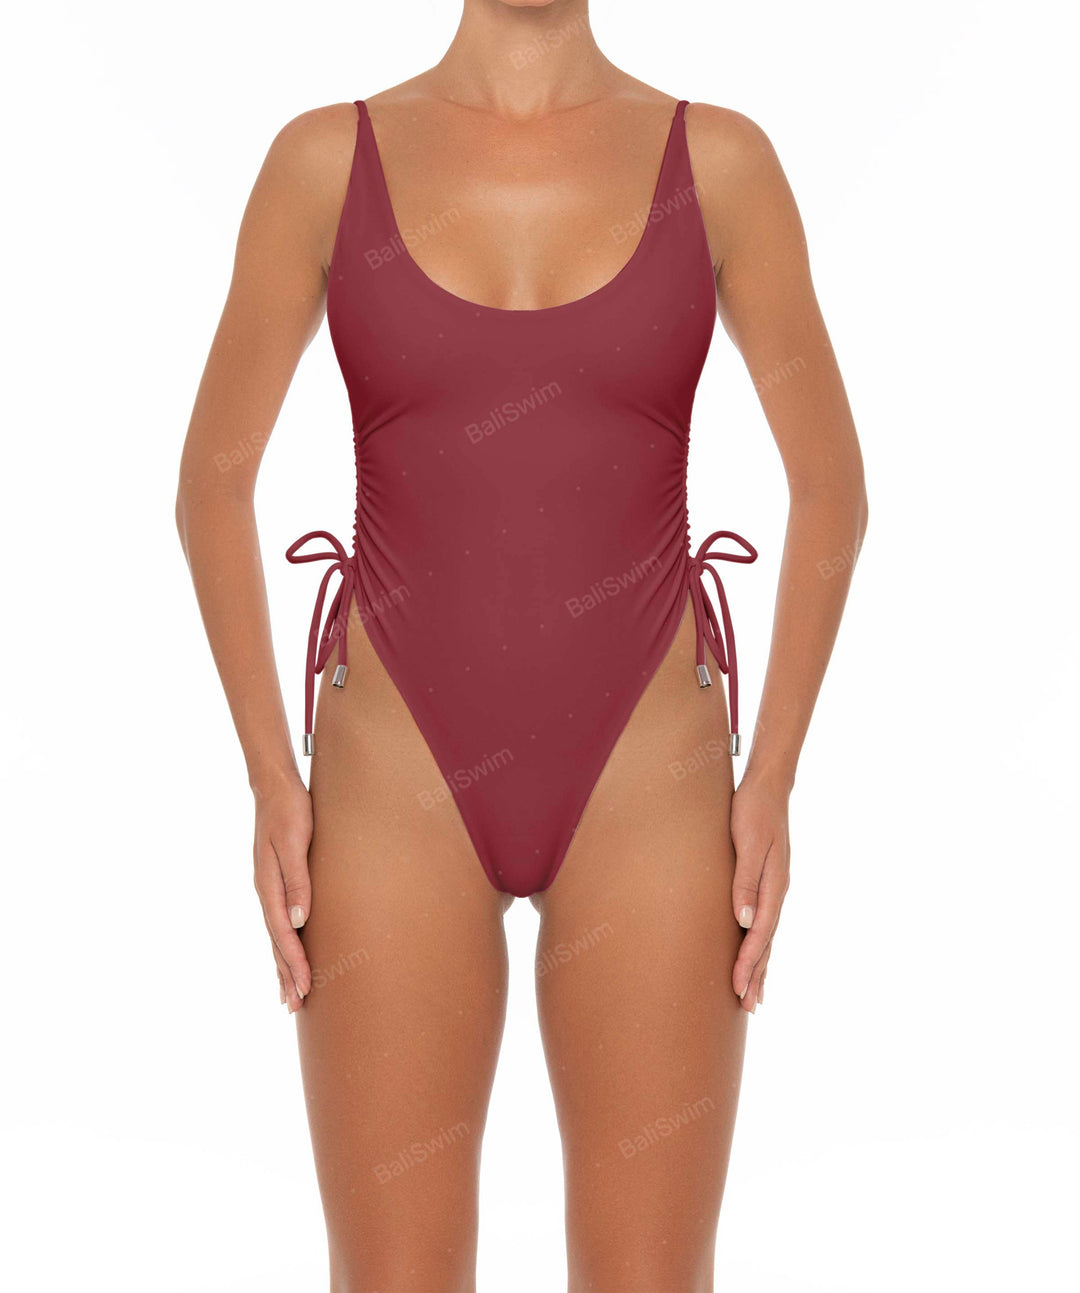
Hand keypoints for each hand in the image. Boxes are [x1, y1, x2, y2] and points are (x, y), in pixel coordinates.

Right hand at [252, 772, 312, 1012]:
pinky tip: (288, 952)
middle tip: (294, 1006)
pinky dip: (283, 944)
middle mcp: (265, 891)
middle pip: (275, 941)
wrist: (275, 786)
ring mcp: (268, 888)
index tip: (304, 987)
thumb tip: (299, 920)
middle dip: (285, 974)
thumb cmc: (290, 811)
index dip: (294, 962)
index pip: (283, 934)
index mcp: (268, 886)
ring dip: (282, 964)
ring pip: (276, 935)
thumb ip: (297, 880)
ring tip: (288, 994)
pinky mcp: (276, 882)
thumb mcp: (295, 842)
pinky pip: (278, 921)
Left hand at [729, 775, 790, 1012]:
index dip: (750, 963)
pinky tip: (755, 953)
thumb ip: (745, 881)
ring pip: (767, 935)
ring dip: (760, 965)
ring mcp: (774, 888)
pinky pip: (764, 922)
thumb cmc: (753, 812)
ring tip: (754, 995)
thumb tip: (744, 921)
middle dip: (757, 975)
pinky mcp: (766, 882)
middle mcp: (777, 891)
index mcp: (774, 886)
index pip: (761, 934)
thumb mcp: (747, 843)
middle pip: (767, 942)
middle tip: (748, 1007)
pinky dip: (760, 944)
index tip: (739, 988)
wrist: (767, 787)